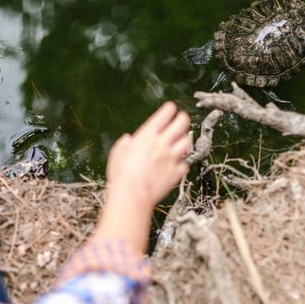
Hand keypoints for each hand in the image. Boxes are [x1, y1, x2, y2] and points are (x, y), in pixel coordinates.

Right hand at [93, 102, 191, 251]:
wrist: (133, 194)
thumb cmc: (121, 175)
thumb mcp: (117, 155)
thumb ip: (124, 145)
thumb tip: (127, 140)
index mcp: (147, 135)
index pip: (165, 114)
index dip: (169, 109)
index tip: (170, 109)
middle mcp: (162, 143)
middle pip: (182, 123)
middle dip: (183, 119)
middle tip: (182, 120)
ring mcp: (172, 157)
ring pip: (187, 141)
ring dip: (185, 139)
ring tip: (182, 141)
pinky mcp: (176, 172)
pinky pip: (185, 164)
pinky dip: (182, 163)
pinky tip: (177, 164)